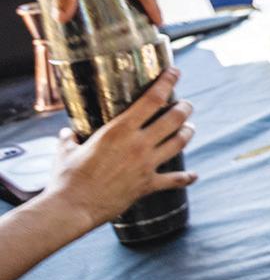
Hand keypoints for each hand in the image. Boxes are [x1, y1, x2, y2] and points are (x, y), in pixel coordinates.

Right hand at [42, 70, 196, 232]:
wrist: (72, 207)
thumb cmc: (66, 178)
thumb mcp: (66, 150)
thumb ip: (70, 138)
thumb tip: (67, 133)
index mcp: (119, 130)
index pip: (153, 99)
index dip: (168, 82)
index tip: (175, 72)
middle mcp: (138, 144)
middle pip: (174, 118)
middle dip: (185, 108)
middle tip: (186, 104)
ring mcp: (146, 164)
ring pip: (179, 142)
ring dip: (188, 133)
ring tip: (189, 128)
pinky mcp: (147, 185)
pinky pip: (174, 180)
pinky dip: (186, 178)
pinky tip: (193, 176)